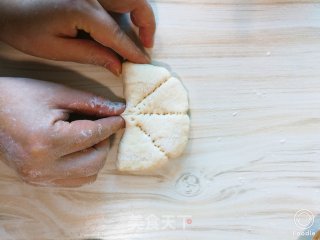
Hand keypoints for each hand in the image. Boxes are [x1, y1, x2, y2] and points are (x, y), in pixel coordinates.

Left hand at [0, 0, 155, 74]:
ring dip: (137, 12)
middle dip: (146, 22)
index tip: (144, 63)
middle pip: (134, 1)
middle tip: (146, 44)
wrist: (7, 5)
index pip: (117, 33)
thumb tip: (118, 65)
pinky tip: (121, 24)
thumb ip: (92, 55)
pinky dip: (124, 10)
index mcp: (82, 9)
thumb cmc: (25, 28)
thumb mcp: (57, 49)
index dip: (133, 50)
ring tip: (137, 35)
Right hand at [0, 78, 124, 186]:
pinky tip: (77, 150)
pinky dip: (82, 166)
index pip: (94, 135)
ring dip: (95, 157)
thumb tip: (119, 110)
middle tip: (102, 128)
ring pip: (87, 176)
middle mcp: (43, 165)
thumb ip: (92, 103)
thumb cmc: (20, 96)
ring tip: (88, 138)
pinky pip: (73, 181)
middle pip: (95, 162)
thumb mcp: (58, 94)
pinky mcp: (36, 180)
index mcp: (47, 140)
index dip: (112, 125)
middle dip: (105, 143)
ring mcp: (38, 176)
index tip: (121, 119)